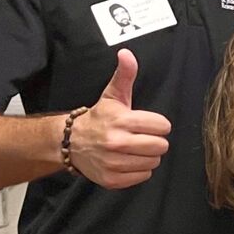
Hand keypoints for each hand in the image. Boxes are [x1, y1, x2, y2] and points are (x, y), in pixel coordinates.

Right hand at [70, 49, 171, 188]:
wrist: (71, 142)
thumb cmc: (99, 118)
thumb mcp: (113, 95)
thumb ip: (125, 74)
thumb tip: (127, 54)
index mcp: (121, 120)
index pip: (162, 126)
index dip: (159, 124)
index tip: (148, 124)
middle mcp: (116, 143)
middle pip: (160, 146)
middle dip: (155, 141)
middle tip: (143, 137)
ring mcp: (113, 163)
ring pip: (153, 162)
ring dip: (148, 156)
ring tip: (135, 149)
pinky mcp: (111, 179)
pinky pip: (142, 177)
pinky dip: (139, 170)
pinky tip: (128, 161)